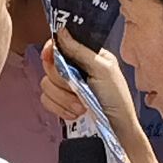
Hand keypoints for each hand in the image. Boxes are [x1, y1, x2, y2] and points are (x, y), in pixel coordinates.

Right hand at [43, 25, 145, 145]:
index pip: (60, 44)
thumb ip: (80, 50)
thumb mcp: (103, 70)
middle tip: (78, 89)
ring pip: (46, 84)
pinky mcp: (60, 103)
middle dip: (63, 81)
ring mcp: (66, 87)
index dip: (51, 49)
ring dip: (64, 98)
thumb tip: (61, 31)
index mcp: (87, 55)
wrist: (117, 131)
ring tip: (81, 106)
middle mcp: (75, 68)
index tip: (50, 56)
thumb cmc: (117, 99)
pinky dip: (59, 108)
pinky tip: (75, 113)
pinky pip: (46, 100)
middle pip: (49, 65)